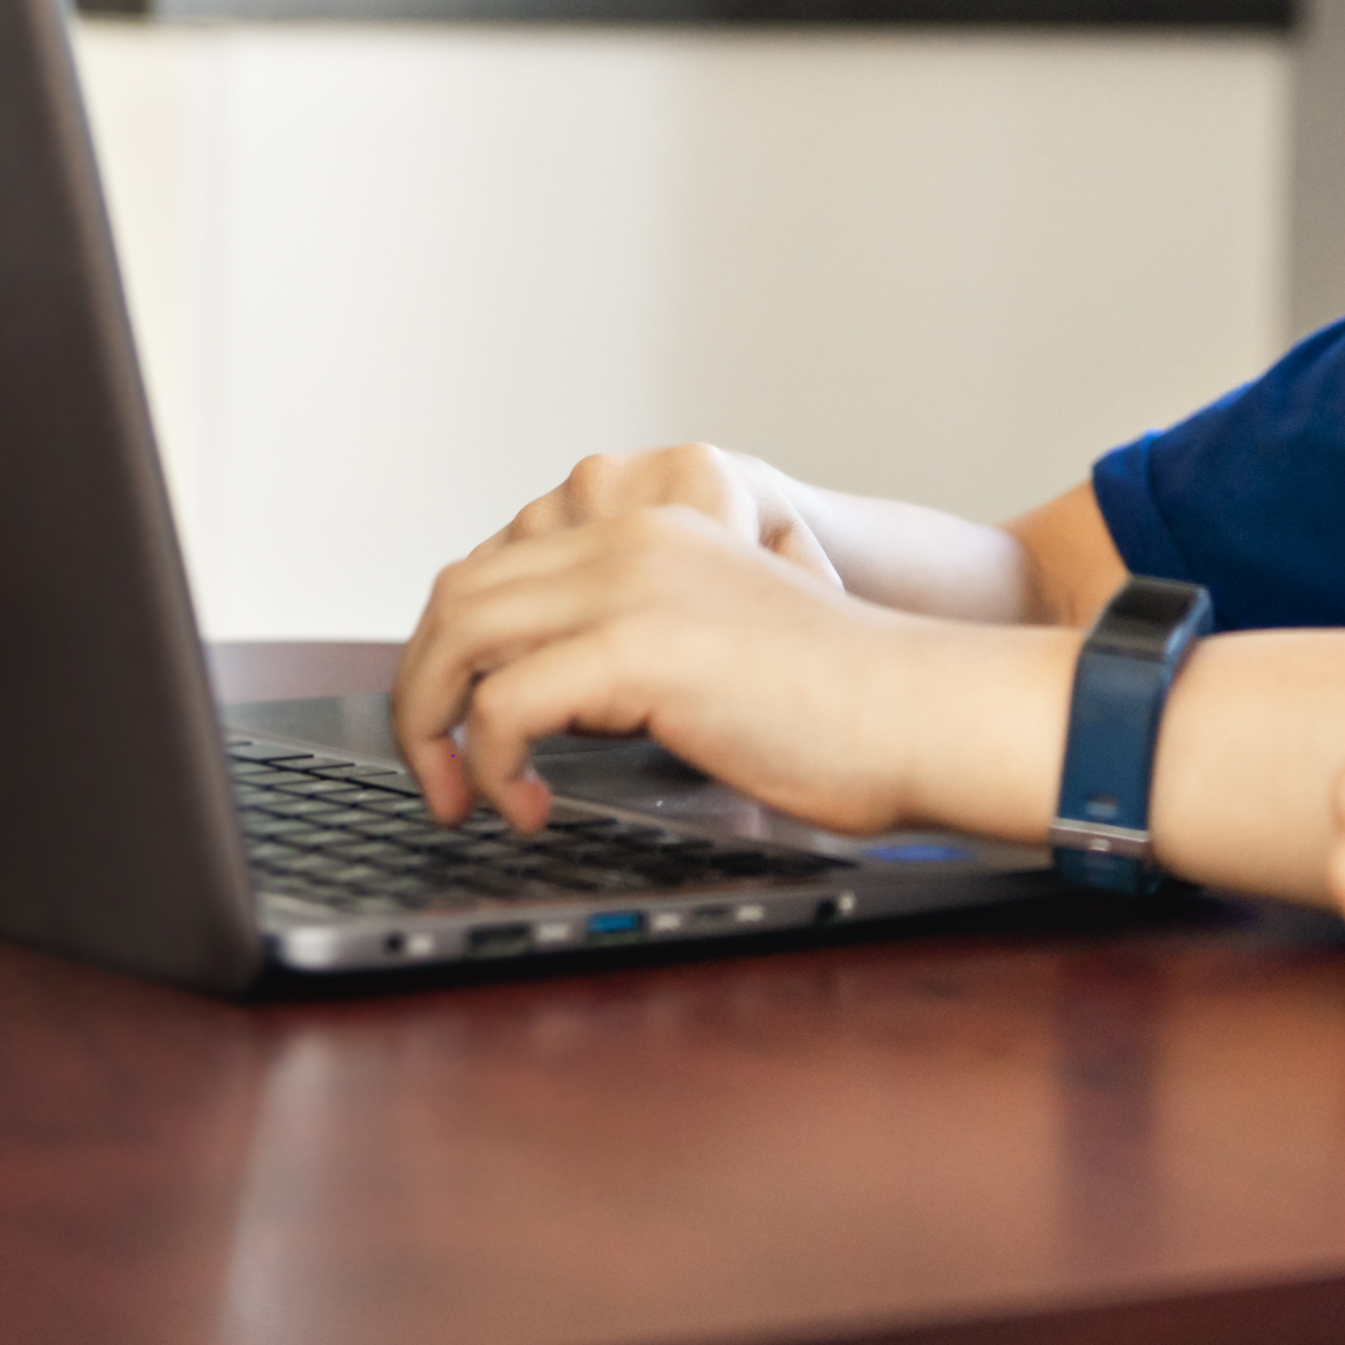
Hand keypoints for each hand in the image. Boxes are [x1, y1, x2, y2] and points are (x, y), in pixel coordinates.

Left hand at [393, 464, 910, 835]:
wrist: (922, 711)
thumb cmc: (841, 710)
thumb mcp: (713, 648)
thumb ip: (631, 653)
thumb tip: (534, 710)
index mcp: (651, 533)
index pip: (497, 567)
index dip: (452, 654)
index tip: (456, 732)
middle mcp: (631, 540)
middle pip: (456, 596)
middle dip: (422, 694)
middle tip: (439, 776)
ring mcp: (633, 585)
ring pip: (460, 639)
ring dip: (436, 728)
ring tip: (463, 798)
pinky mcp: (639, 647)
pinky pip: (505, 707)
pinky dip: (495, 769)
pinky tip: (535, 811)